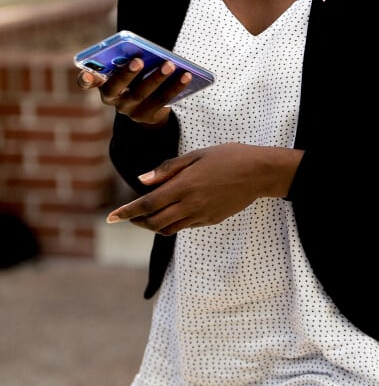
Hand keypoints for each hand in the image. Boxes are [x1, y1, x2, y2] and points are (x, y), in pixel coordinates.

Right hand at [76, 58, 192, 124]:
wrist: (149, 106)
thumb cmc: (137, 78)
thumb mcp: (131, 70)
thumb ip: (131, 60)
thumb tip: (149, 52)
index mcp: (103, 83)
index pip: (88, 82)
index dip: (85, 78)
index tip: (86, 73)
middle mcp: (112, 99)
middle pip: (116, 87)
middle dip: (127, 74)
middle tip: (139, 60)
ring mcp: (129, 110)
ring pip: (142, 94)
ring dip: (157, 78)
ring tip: (170, 64)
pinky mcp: (147, 116)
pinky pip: (162, 101)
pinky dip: (175, 87)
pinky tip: (186, 76)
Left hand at [105, 143, 303, 233]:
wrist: (259, 172)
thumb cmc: (228, 156)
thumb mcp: (196, 155)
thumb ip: (168, 169)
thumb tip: (142, 181)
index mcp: (184, 186)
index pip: (148, 204)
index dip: (127, 212)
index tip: (111, 218)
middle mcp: (190, 205)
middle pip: (155, 223)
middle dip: (137, 222)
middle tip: (129, 216)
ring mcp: (202, 215)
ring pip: (169, 229)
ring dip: (154, 225)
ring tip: (147, 215)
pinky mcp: (211, 220)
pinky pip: (185, 226)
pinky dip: (172, 222)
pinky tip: (173, 211)